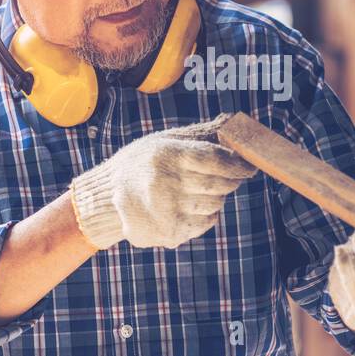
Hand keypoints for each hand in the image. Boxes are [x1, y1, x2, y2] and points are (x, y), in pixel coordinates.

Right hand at [70, 115, 256, 249]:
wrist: (106, 198)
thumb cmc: (142, 163)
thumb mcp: (163, 141)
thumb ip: (199, 136)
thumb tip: (234, 123)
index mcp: (166, 155)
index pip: (216, 160)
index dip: (238, 164)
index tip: (247, 166)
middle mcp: (165, 183)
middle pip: (220, 184)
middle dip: (231, 180)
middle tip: (230, 176)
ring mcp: (166, 211)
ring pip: (215, 204)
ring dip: (215, 197)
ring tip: (197, 190)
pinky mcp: (169, 232)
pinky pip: (205, 223)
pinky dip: (206, 215)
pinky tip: (189, 206)